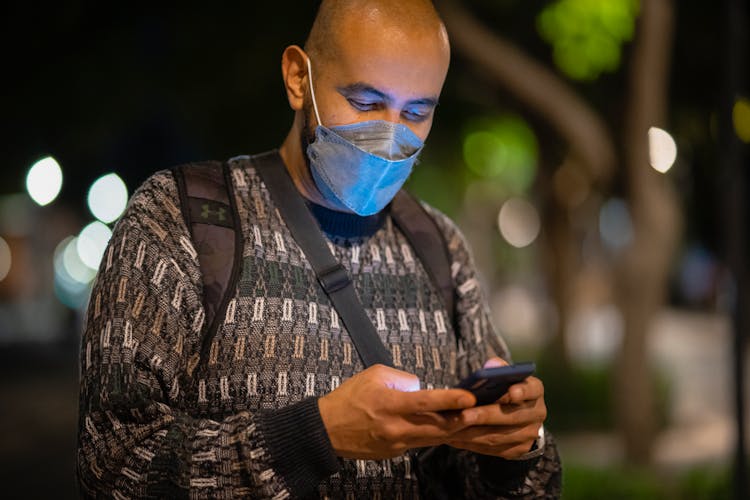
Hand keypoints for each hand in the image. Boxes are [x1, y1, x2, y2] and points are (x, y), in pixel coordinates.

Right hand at [318, 364, 475, 459]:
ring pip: (433, 438)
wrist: (326, 429)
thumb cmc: (349, 398)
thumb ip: (402, 379)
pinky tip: (445, 428)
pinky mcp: (395, 453)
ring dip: (452, 429)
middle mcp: (395, 427)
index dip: (451, 399)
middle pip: (437, 426)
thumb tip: (420, 387)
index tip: (470, 396)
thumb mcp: (374, 375)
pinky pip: (420, 442)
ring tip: (471, 419)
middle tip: (482, 411)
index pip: (427, 402)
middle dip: (462, 420)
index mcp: (389, 404)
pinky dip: (433, 435)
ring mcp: (396, 444)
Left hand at [446, 357, 546, 458]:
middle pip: (511, 416)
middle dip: (485, 416)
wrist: (519, 416)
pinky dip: (473, 444)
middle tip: (464, 415)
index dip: (522, 391)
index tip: (511, 392)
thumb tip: (492, 365)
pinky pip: (494, 449)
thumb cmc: (505, 389)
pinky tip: (455, 438)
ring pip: (500, 436)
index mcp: (535, 390)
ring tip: (452, 428)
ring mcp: (529, 433)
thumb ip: (498, 370)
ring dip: (474, 433)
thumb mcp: (506, 376)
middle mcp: (537, 413)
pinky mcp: (519, 449)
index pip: (532, 389)